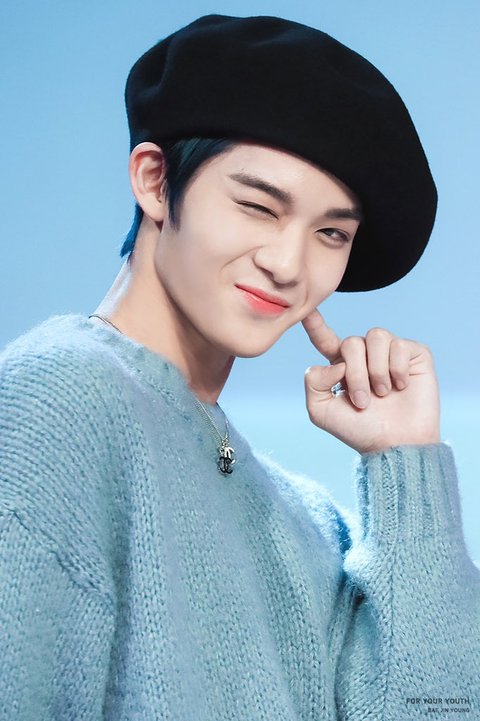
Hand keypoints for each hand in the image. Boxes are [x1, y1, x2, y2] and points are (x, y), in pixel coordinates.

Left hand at [302, 309, 440, 453]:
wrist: (395, 444)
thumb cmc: (359, 430)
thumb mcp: (321, 411)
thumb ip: (313, 381)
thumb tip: (335, 362)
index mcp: (341, 366)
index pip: (325, 339)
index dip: (316, 324)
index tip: (306, 310)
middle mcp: (365, 356)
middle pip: (351, 342)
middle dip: (356, 374)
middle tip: (363, 401)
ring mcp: (390, 353)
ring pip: (376, 337)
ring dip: (376, 370)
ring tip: (383, 393)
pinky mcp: (414, 355)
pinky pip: (400, 345)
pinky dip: (397, 369)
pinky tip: (402, 386)